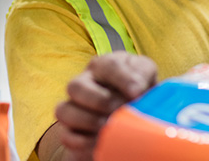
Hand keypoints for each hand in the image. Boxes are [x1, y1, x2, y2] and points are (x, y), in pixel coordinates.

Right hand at [39, 52, 156, 160]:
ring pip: (63, 111)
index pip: (107, 66)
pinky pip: (66, 136)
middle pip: (75, 86)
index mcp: (102, 67)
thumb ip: (143, 73)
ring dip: (88, 121)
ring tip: (109, 128)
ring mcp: (73, 108)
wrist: (132, 118)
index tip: (138, 93)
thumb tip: (136, 89)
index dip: (123, 79)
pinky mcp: (70, 132)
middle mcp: (83, 84)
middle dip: (99, 101)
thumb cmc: (137, 92)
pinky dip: (83, 142)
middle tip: (119, 111)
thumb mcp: (145, 76)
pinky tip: (101, 143)